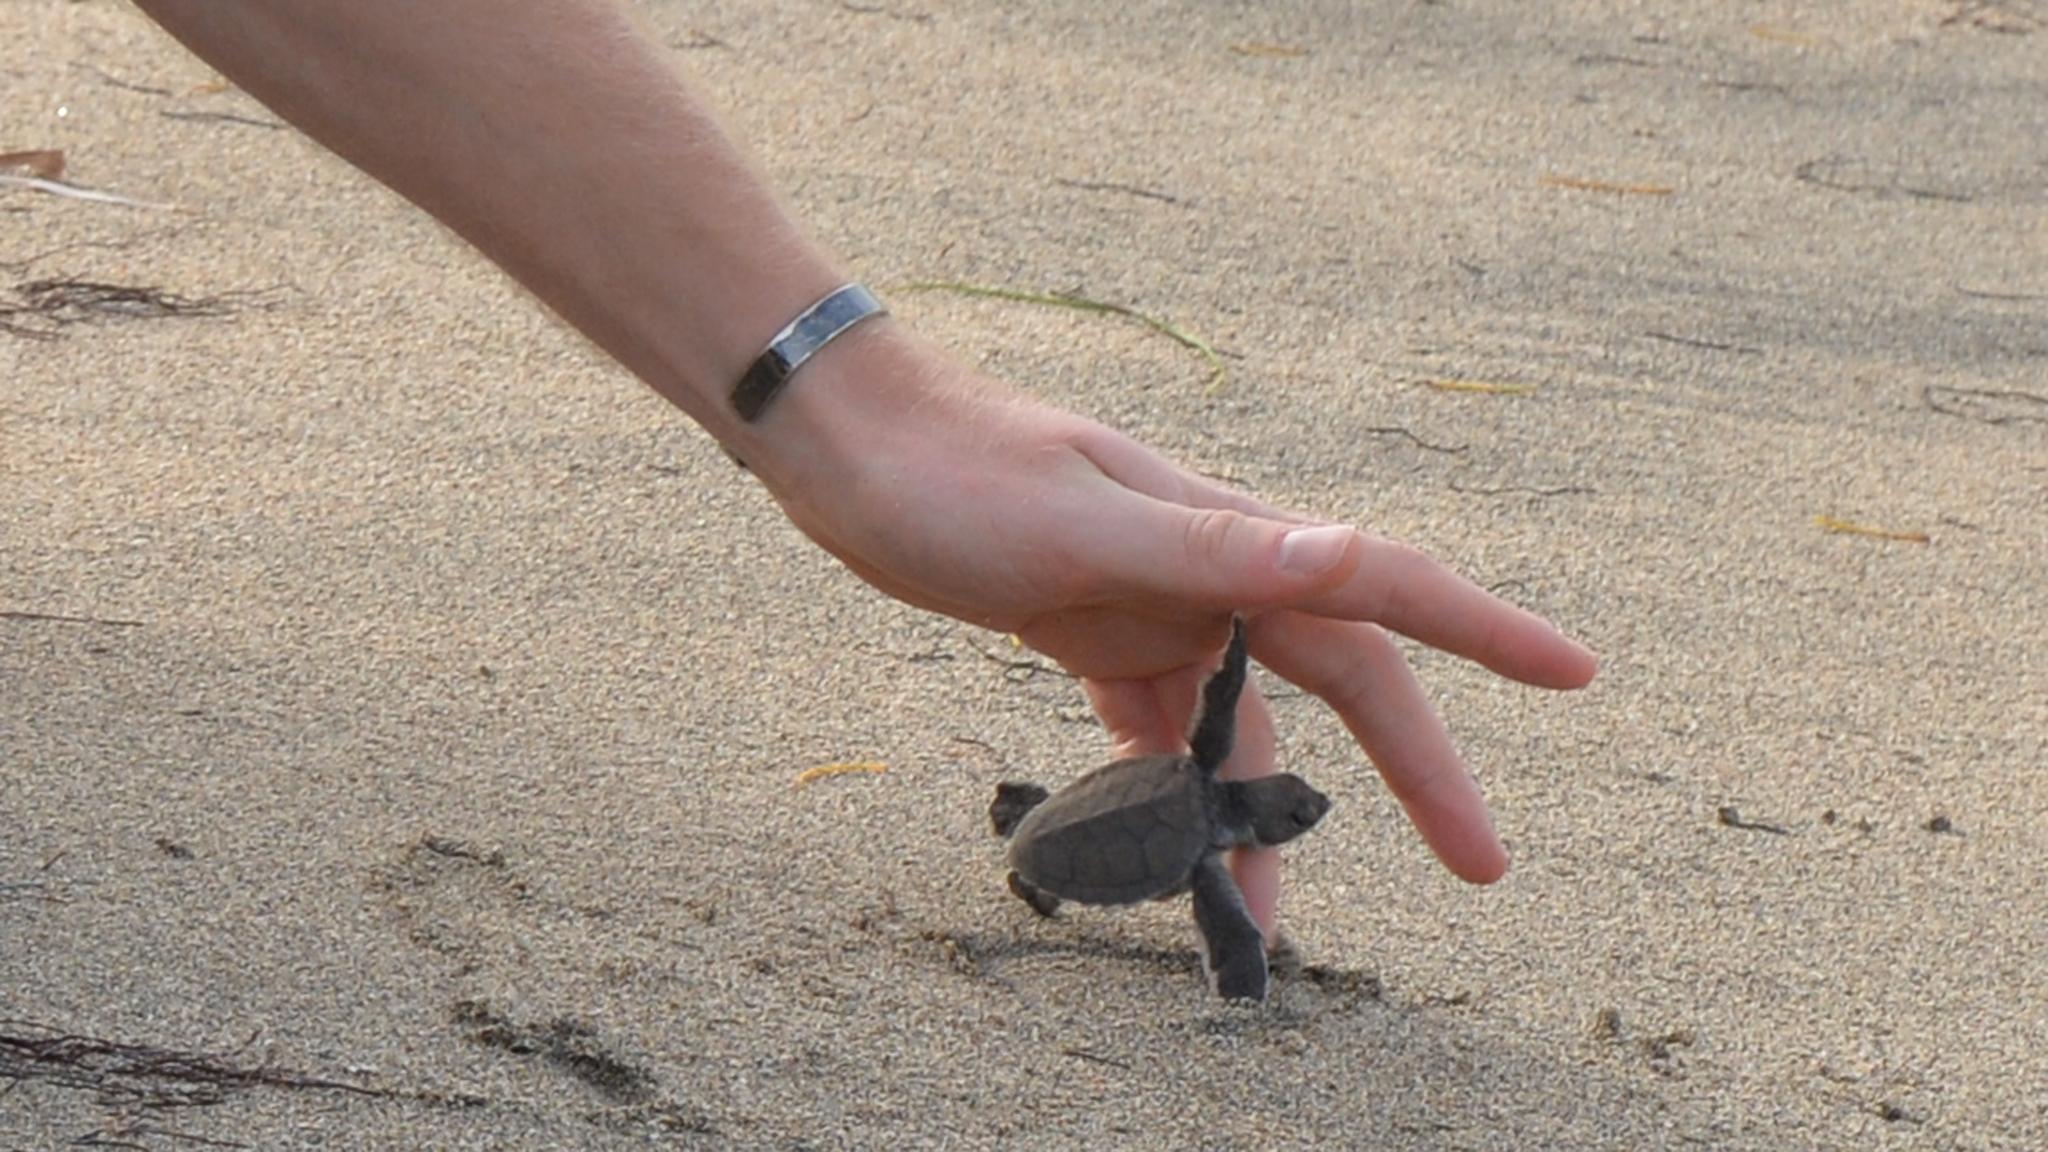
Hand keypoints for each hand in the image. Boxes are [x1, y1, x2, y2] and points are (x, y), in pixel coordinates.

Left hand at [759, 322, 1597, 934]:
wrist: (843, 445)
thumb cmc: (958, 476)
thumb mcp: (1088, 525)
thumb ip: (1222, 555)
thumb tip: (1354, 557)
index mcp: (1229, 537)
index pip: (1384, 585)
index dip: (1488, 631)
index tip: (1578, 673)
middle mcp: (1211, 572)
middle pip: (1340, 683)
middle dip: (1414, 771)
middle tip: (1482, 867)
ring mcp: (1154, 606)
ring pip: (1240, 731)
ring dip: (1257, 825)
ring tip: (1260, 930)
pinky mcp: (1093, 634)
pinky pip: (1160, 731)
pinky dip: (1170, 797)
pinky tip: (1170, 859)